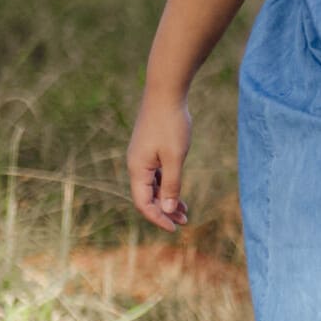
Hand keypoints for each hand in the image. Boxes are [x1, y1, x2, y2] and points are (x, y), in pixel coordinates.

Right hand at [128, 88, 192, 230]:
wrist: (165, 92)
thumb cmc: (171, 124)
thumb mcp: (175, 157)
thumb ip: (171, 184)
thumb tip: (167, 210)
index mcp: (137, 168)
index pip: (143, 203)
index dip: (157, 218)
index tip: (174, 229)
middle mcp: (135, 164)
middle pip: (147, 197)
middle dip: (164, 211)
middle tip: (184, 222)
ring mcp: (141, 157)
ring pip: (152, 186)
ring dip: (166, 199)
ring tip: (185, 211)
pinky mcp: (149, 149)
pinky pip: (155, 175)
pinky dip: (167, 185)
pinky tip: (178, 192)